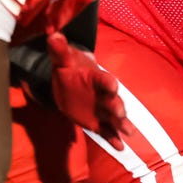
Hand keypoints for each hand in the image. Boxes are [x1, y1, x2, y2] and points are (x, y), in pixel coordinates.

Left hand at [46, 31, 134, 148]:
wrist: (69, 84)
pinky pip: (108, 131)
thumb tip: (53, 36)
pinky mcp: (98, 122)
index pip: (104, 79)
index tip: (113, 85)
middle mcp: (104, 95)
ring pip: (114, 118)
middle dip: (117, 106)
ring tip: (129, 132)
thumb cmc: (69, 70)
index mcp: (97, 78)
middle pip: (113, 100)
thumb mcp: (62, 61)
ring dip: (121, 124)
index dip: (108, 82)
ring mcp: (102, 110)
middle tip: (120, 113)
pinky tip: (120, 147)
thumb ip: (59, 51)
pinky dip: (114, 139)